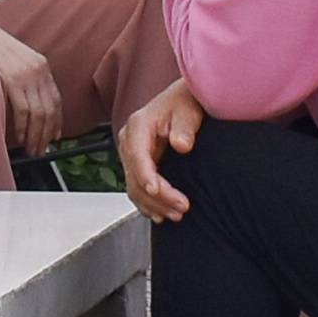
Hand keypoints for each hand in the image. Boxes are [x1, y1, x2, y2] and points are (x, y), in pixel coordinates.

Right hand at [0, 17, 64, 157]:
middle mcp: (39, 70)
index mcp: (41, 65)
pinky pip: (24, 109)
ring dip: (36, 135)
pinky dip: (24, 127)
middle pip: (50, 110)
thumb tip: (29, 102)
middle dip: (46, 134)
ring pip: (40, 113)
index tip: (54, 136)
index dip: (57, 121)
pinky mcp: (14, 79)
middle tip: (41, 149)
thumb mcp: (15, 61)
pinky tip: (21, 136)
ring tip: (31, 148)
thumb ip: (25, 79)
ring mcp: (27, 75)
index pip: (56, 99)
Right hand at [117, 80, 206, 222]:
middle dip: (157, 197)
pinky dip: (148, 204)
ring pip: (134, 188)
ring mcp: (131, 155)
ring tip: (176, 214)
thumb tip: (182, 145)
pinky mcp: (138, 165)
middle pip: (135, 177)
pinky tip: (161, 214)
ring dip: (153, 205)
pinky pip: (137, 189)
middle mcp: (129, 141)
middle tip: (181, 208)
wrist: (181, 101)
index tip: (158, 191)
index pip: (137, 156)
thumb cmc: (183, 103)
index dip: (145, 176)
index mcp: (137, 126)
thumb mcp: (187, 110)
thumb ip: (184, 127)